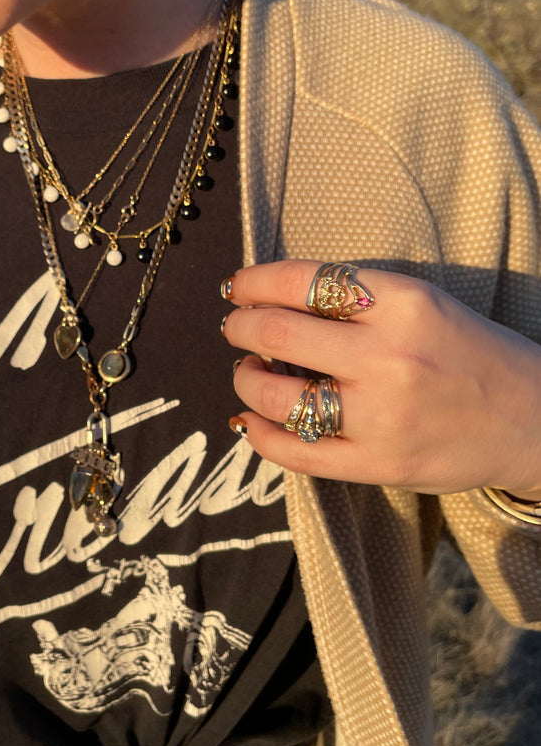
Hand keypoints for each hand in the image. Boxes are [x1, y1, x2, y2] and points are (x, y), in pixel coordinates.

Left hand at [221, 260, 540, 496]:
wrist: (533, 418)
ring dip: (246, 379)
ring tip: (249, 372)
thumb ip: (355, 298)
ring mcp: (382, 416)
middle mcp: (389, 356)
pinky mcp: (378, 465)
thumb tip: (268, 296)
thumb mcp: (422, 302)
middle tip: (235, 329)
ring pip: (276, 396)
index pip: (301, 280)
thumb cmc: (468, 352)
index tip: (236, 287)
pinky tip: (253, 420)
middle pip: (277, 332)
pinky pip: (295, 453)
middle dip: (240, 327)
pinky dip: (259, 435)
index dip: (253, 281)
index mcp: (403, 303)